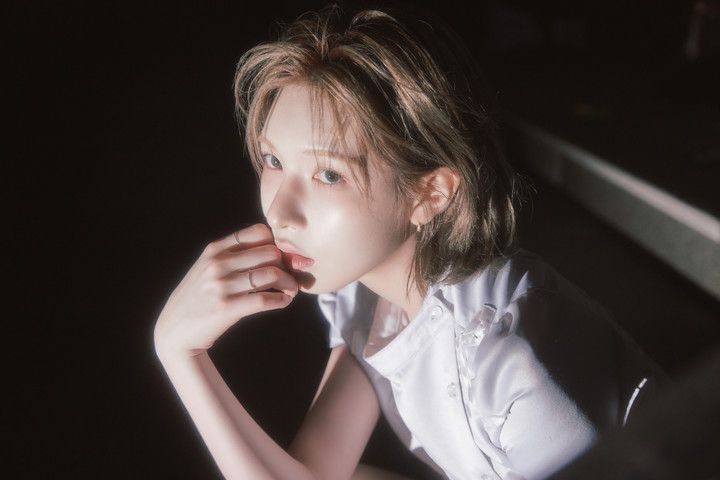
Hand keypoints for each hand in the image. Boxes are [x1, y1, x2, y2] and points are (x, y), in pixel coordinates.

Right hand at [153, 223, 298, 357]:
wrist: (175, 332)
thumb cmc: (199, 298)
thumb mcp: (207, 268)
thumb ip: (233, 256)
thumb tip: (274, 251)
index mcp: (215, 250)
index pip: (259, 232)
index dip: (276, 244)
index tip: (280, 259)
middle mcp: (218, 264)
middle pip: (271, 252)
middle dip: (286, 265)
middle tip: (290, 277)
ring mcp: (222, 286)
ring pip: (272, 274)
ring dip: (289, 283)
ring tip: (290, 290)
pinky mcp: (227, 308)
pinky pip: (265, 299)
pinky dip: (282, 300)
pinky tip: (283, 302)